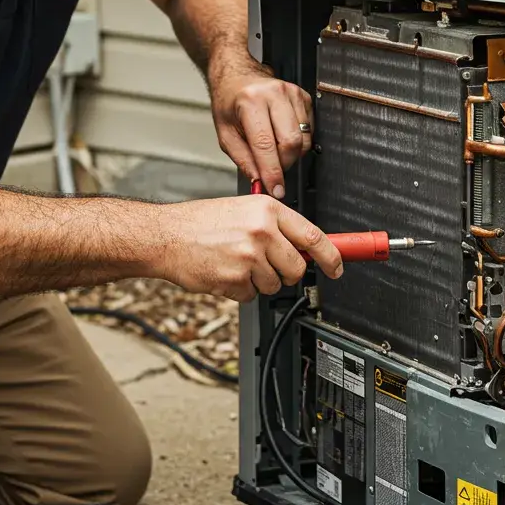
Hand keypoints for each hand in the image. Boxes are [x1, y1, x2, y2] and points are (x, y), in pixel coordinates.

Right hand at [152, 195, 342, 302]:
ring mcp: (249, 256)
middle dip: (286, 273)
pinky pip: (252, 295)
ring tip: (236, 263)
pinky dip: (240, 290)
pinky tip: (224, 273)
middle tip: (268, 266)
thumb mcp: (243, 210)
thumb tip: (304, 248)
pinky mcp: (235, 278)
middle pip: (296, 267)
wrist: (166, 236)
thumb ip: (274, 226)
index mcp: (267, 209)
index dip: (332, 256)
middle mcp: (261, 231)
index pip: (313, 236)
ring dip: (258, 281)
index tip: (338, 267)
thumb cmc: (200, 222)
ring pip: (274, 284)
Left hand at [209, 54, 311, 199]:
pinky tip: (282, 136)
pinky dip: (298, 141)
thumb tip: (261, 182)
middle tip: (272, 169)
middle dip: (283, 164)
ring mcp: (292, 93)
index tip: (276, 190)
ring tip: (274, 150)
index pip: (265, 145)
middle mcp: (273, 94)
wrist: (237, 75)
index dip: (272, 172)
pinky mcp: (303, 96)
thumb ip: (243, 160)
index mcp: (250, 102)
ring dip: (291, 154)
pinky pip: (309, 130)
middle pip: (291, 143)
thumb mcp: (225, 134)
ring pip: (303, 139)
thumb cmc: (229, 102)